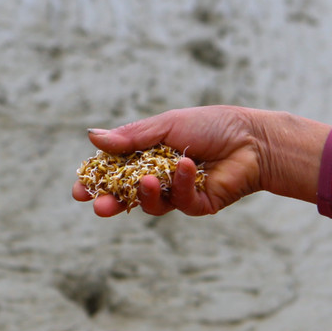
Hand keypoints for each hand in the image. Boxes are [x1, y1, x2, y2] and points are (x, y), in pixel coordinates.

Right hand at [71, 106, 330, 216]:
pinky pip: (181, 202)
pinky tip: (188, 166)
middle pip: (127, 196)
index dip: (97, 181)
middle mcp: (160, 177)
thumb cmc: (211, 125)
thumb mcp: (166, 126)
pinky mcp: (198, 205)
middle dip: (111, 202)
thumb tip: (92, 137)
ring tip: (146, 181)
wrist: (251, 138)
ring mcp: (178, 193)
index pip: (115, 172)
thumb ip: (132, 137)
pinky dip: (182, 184)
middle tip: (98, 205)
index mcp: (148, 156)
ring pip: (152, 204)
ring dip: (145, 194)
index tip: (79, 190)